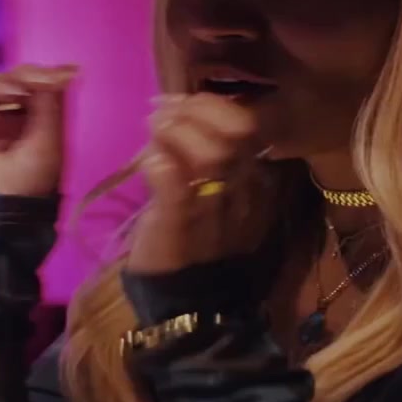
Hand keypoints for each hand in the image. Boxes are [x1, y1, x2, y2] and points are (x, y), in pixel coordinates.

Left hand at [126, 94, 267, 273]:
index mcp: (251, 178)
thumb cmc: (195, 234)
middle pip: (234, 131)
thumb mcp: (211, 189)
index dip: (212, 104)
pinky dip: (162, 167)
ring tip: (153, 132)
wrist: (189, 299)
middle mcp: (241, 190)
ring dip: (175, 132)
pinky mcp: (180, 228)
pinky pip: (178, 190)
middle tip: (162, 114)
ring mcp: (213, 209)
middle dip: (194, 110)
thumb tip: (177, 104)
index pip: (247, 124)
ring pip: (210, 154)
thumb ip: (204, 149)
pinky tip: (150, 163)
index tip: (181, 102)